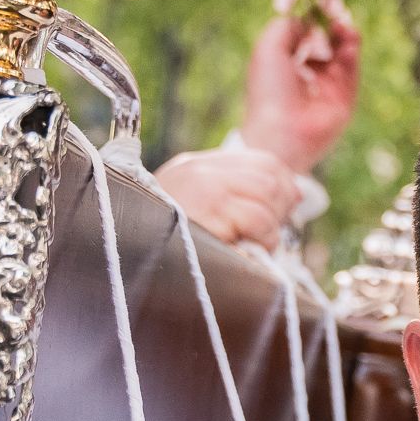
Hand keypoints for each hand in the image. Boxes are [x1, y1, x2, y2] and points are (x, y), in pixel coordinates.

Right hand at [156, 142, 303, 249]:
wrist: (123, 260)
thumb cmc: (164, 246)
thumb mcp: (194, 211)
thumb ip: (234, 196)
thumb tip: (296, 193)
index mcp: (194, 167)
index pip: (261, 160)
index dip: (284, 183)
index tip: (288, 206)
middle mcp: (199, 172)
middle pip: (270, 177)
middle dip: (282, 206)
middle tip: (271, 232)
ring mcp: (205, 190)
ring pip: (269, 196)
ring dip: (272, 228)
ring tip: (256, 244)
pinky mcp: (211, 214)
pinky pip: (260, 221)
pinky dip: (265, 240)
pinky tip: (249, 250)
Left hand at [241, 0, 361, 174]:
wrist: (283, 132)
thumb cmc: (269, 90)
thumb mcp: (270, 46)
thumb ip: (289, 23)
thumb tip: (308, 12)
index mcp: (283, 61)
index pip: (301, 27)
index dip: (309, 8)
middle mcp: (306, 71)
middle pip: (323, 34)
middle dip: (328, 15)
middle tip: (331, 1)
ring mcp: (327, 84)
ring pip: (340, 47)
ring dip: (341, 29)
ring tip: (340, 19)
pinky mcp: (345, 96)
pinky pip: (351, 66)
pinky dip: (350, 48)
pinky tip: (347, 39)